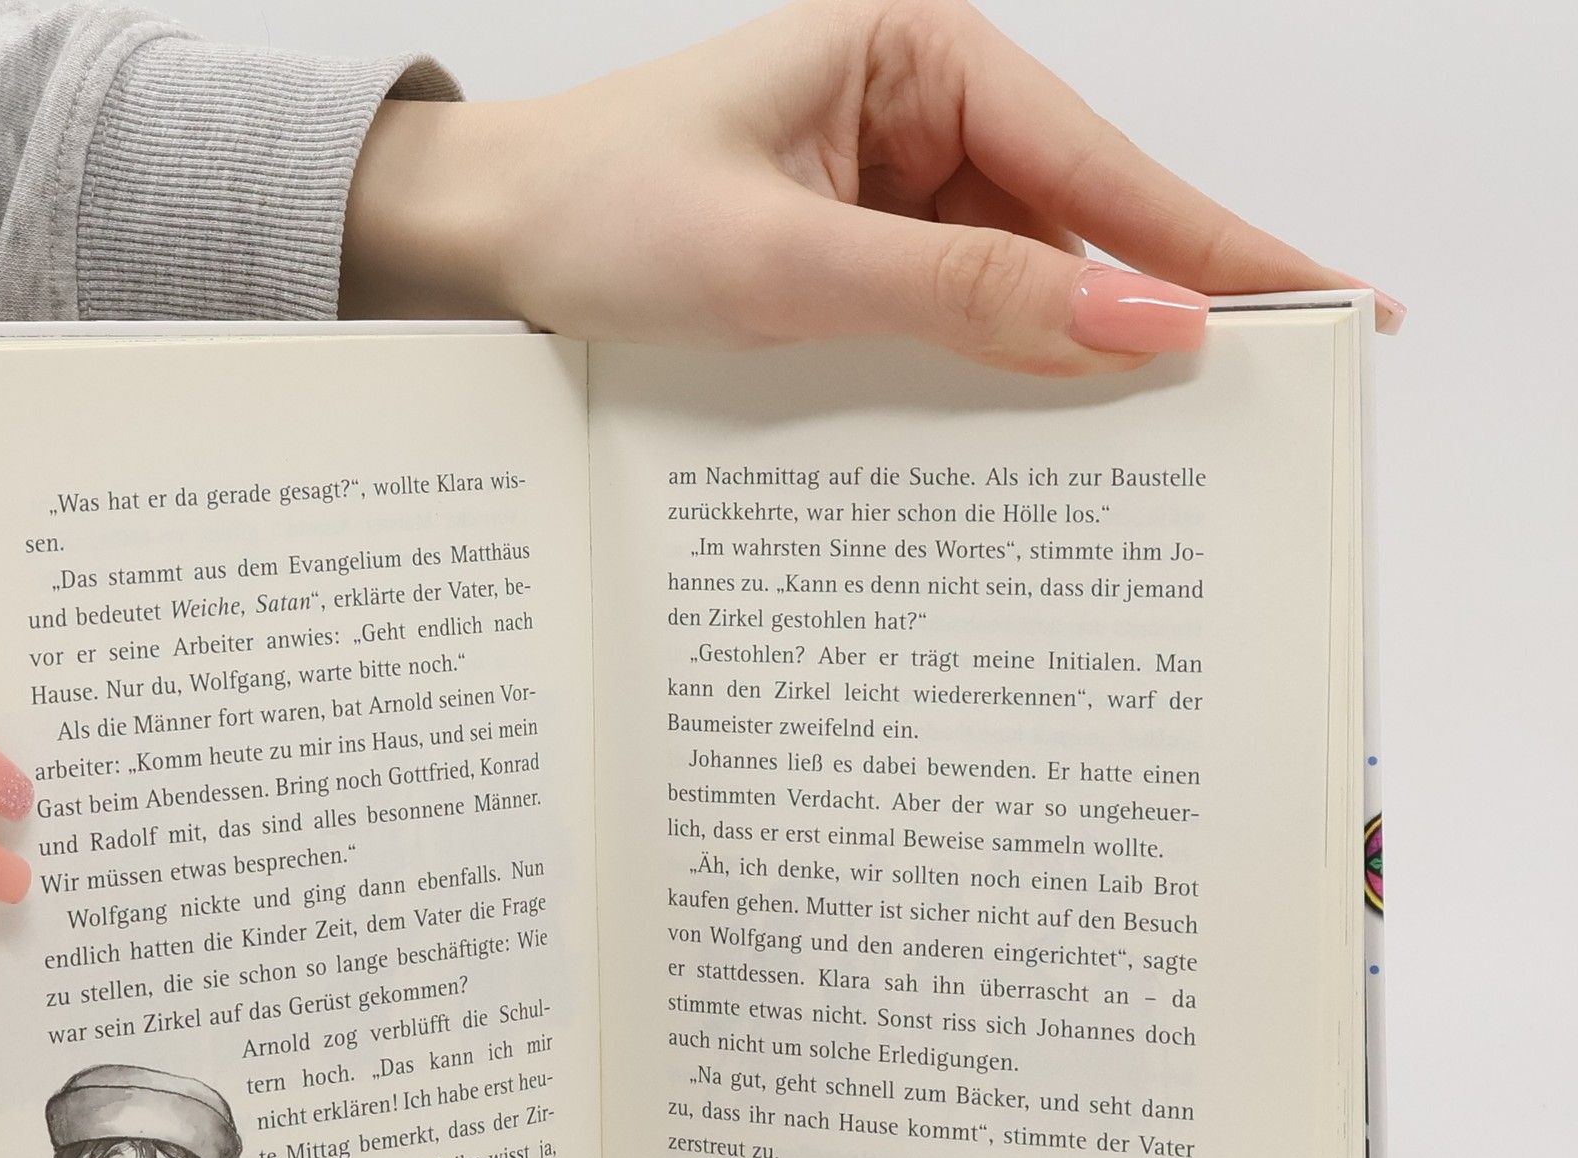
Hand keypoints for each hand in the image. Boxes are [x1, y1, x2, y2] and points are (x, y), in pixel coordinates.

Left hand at [343, 0, 1400, 369]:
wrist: (480, 245)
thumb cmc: (598, 211)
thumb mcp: (786, 258)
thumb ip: (965, 295)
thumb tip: (1138, 323)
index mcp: (917, 57)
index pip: (1097, 163)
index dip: (1214, 244)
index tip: (1330, 302)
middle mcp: (921, 114)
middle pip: (1079, 224)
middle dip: (1162, 311)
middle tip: (1281, 398)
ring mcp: (892, 193)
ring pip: (1024, 286)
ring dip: (1074, 362)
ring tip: (1169, 447)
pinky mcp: (859, 262)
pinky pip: (958, 323)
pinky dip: (995, 380)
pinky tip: (1040, 437)